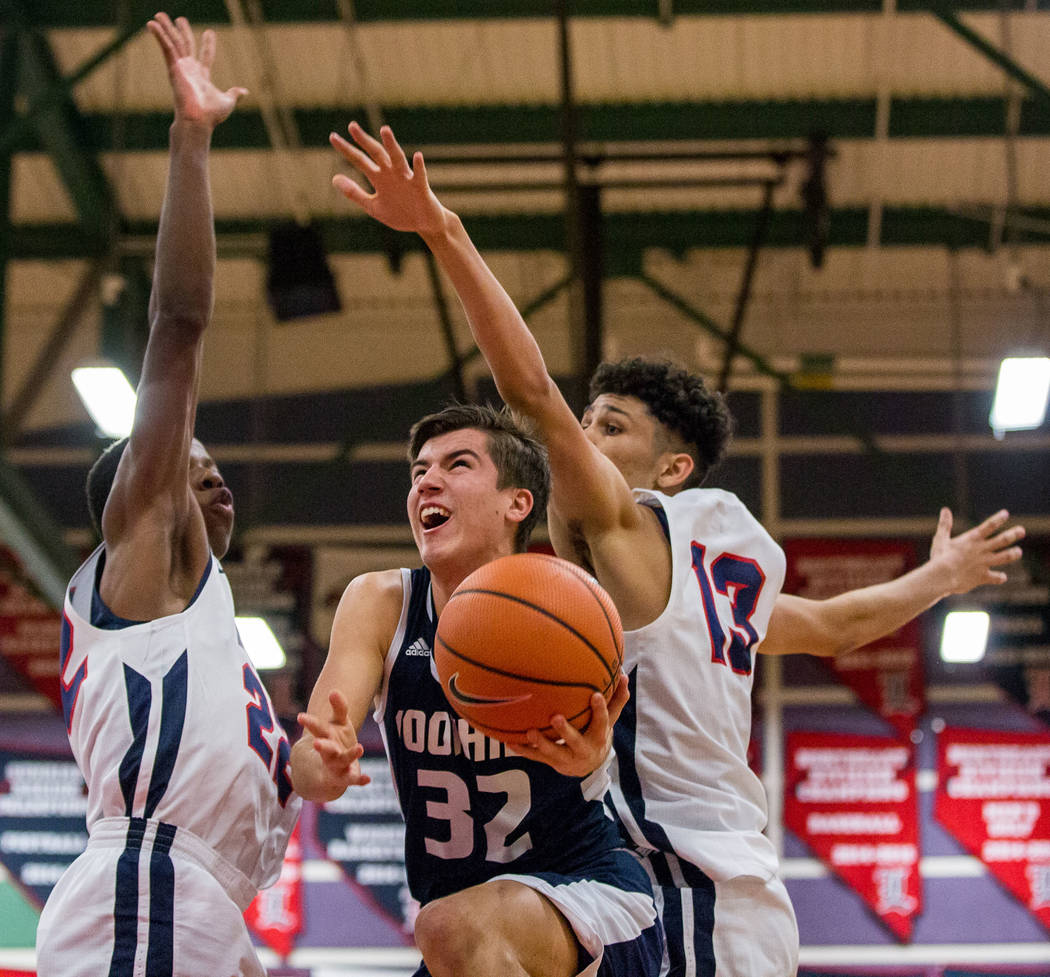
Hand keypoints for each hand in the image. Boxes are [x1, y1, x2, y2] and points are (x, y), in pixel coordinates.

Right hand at [147, 13, 246, 127]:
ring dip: (166, 28)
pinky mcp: (173, 68)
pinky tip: (152, 24)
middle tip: (181, 19)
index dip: (208, 45)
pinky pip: (166, 47)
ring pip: (173, 43)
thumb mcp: (227, 101)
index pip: (206, 56)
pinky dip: (159, 35)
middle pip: (186, 46)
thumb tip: (244, 92)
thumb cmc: (211, 115)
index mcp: (202, 77)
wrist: (199, 120)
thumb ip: (234, 94)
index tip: (210, 33)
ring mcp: (180, 68)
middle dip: (183, 32)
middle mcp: (190, 71)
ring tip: (159, 14)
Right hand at [297, 689, 370, 795]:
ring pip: (341, 762)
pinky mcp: (346, 777)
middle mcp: (329, 752)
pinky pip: (353, 779)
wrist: (328, 773)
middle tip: (316, 743)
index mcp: (325, 737)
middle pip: (325, 748)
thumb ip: (339, 708)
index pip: (317, 728)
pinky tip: (368, 779)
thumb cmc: (334, 741)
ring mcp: (337, 766)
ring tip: (360, 747)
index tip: (300, 717)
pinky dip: (359, 779)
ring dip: (349, 755)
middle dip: (322, 746)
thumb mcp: (338, 723)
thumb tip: (333, 691)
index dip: (309, 722)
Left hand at [330, 122, 448, 236]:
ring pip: (397, 159)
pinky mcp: (421, 188)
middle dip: (364, 141)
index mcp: (379, 178)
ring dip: (391, 145)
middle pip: (376, 153)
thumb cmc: (401, 214)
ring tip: (384, 130)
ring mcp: (406, 179)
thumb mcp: (373, 206)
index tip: (333, 137)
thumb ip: (355, 193)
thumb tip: (334, 178)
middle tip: (351, 126)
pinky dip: (418, 166)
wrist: (425, 225)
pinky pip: (419, 176)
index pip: (360, 160)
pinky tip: (417, 156)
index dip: (346, 150)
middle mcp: (391, 174)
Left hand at [514, 674, 628, 776]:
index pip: (602, 722)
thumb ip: (616, 699)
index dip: (600, 710)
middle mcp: (584, 749)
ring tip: (530, 731)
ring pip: (554, 752)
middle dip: (566, 732)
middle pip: (576, 741)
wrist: (588, 765)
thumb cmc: (597, 733)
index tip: (595, 695)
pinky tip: (510, 741)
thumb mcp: (609, 720)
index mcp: (599, 736)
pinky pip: (536, 757)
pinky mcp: (552, 762)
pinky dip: (523, 750)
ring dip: (541, 743)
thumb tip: (624, 674)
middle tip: (555, 717)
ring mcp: (567, 758)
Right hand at [929, 507, 1024, 593]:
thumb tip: (945, 509)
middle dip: (1012, 534)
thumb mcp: (940, 538)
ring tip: (1019, 551)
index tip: (1005, 514)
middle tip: (1022, 531)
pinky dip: (999, 577)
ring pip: (1004, 557)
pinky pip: (995, 577)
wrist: (942, 577)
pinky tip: (1002, 577)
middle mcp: (981, 550)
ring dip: (1012, 554)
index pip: (988, 526)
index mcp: (972, 539)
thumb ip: (945, 524)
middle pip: (1002, 540)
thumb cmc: (939, 557)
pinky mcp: (983, 577)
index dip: (998, 519)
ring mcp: (984, 563)